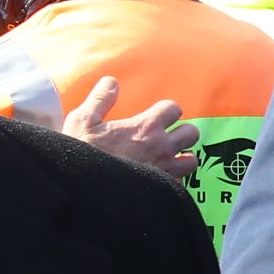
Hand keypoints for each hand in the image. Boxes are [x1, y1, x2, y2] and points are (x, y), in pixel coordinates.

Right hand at [62, 75, 199, 180]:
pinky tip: (161, 181)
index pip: (173, 108)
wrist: (82, 191)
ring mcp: (164, 170)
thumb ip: (100, 99)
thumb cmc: (82, 154)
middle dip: (180, 133)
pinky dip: (174, 181)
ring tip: (169, 159)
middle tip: (165, 138)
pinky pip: (180, 184)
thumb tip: (111, 81)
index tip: (155, 117)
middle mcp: (161, 147)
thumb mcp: (82, 121)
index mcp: (145, 126)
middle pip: (191, 132)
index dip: (165, 111)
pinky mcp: (162, 191)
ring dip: (182, 158)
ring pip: (191, 160)